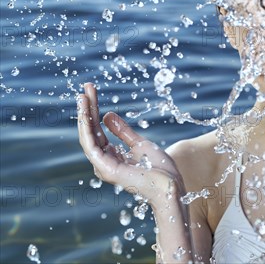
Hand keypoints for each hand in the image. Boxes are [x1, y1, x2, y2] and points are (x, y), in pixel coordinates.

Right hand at [77, 83, 183, 204]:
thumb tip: (107, 115)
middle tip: (86, 88)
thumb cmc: (159, 170)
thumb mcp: (140, 144)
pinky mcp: (107, 169)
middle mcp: (104, 162)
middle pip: (92, 131)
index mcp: (112, 157)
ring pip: (88, 137)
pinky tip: (86, 114)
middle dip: (88, 109)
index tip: (92, 92)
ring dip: (84, 116)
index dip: (95, 110)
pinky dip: (87, 130)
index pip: (99, 130)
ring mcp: (104, 167)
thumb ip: (123, 132)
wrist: (170, 186)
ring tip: (83, 97)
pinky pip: (92, 146)